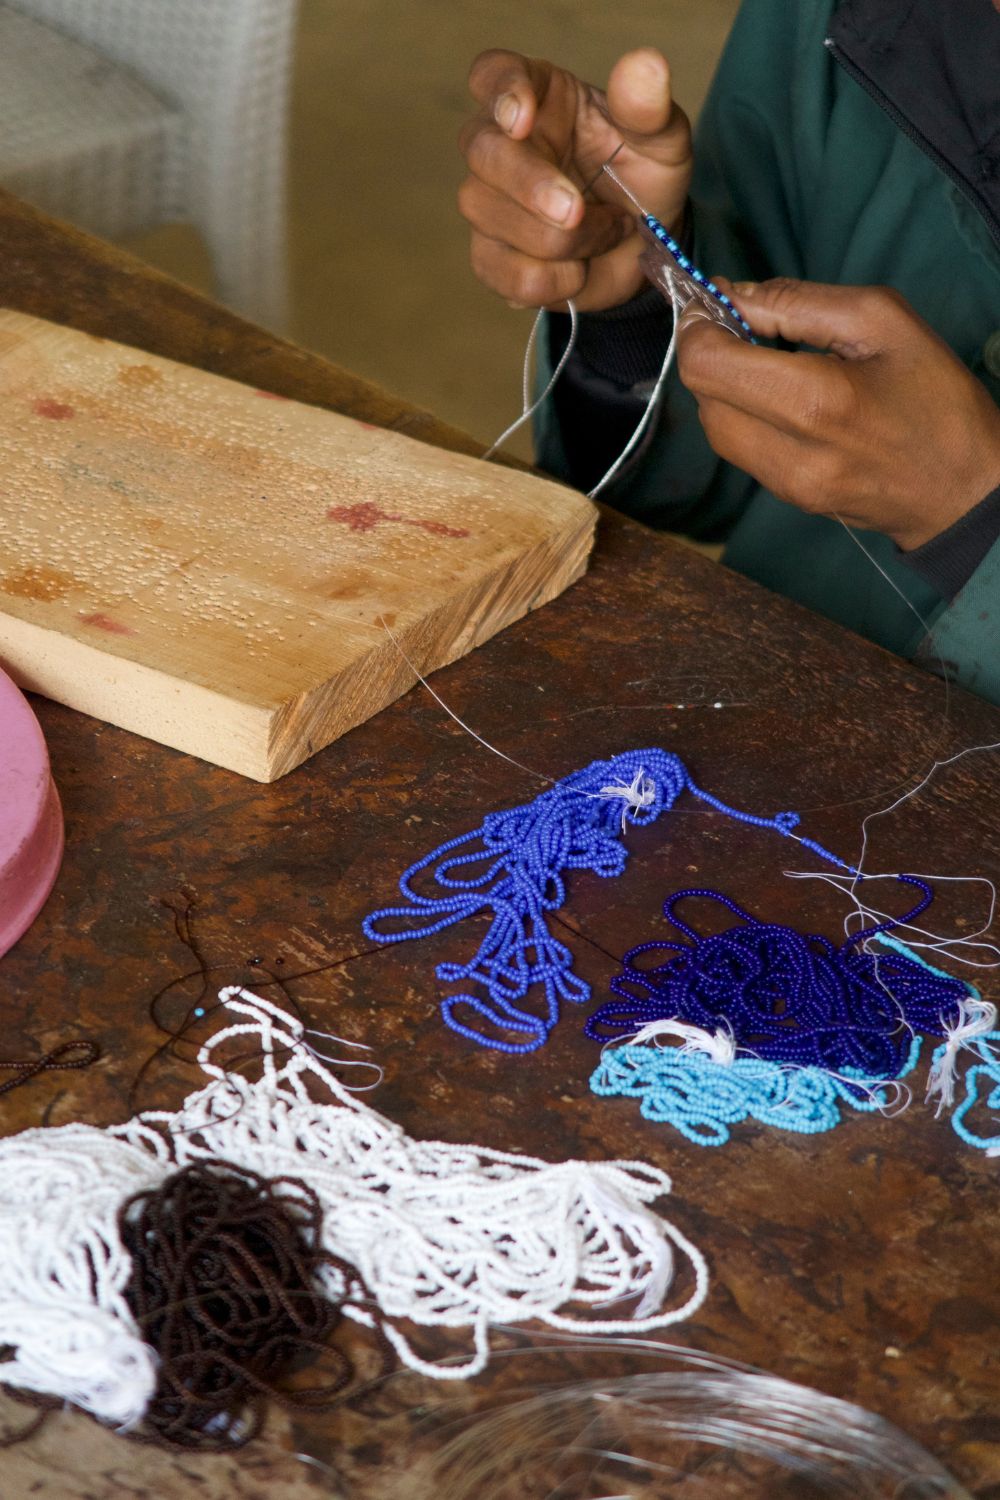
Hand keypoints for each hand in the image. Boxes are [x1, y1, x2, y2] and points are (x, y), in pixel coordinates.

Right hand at [459, 47, 691, 310]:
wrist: (644, 248)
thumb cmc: (644, 177)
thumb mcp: (662, 139)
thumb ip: (649, 108)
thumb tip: (646, 65)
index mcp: (539, 98)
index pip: (494, 75)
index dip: (500, 91)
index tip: (521, 117)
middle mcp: (502, 146)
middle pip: (483, 153)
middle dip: (529, 186)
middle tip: (576, 211)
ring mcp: (490, 204)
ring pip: (493, 219)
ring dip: (562, 241)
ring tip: (608, 233)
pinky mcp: (492, 258)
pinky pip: (505, 273)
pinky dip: (551, 281)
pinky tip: (580, 269)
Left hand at [677, 278, 999, 550]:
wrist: (965, 491)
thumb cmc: (938, 399)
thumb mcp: (884, 322)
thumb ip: (798, 304)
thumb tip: (731, 296)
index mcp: (816, 401)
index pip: (707, 364)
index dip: (698, 326)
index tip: (717, 303)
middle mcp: (789, 452)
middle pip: (702, 395)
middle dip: (710, 353)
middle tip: (743, 326)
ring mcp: (784, 484)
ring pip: (714, 425)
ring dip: (725, 386)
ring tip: (766, 360)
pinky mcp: (786, 498)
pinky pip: (740, 448)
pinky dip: (744, 414)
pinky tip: (780, 397)